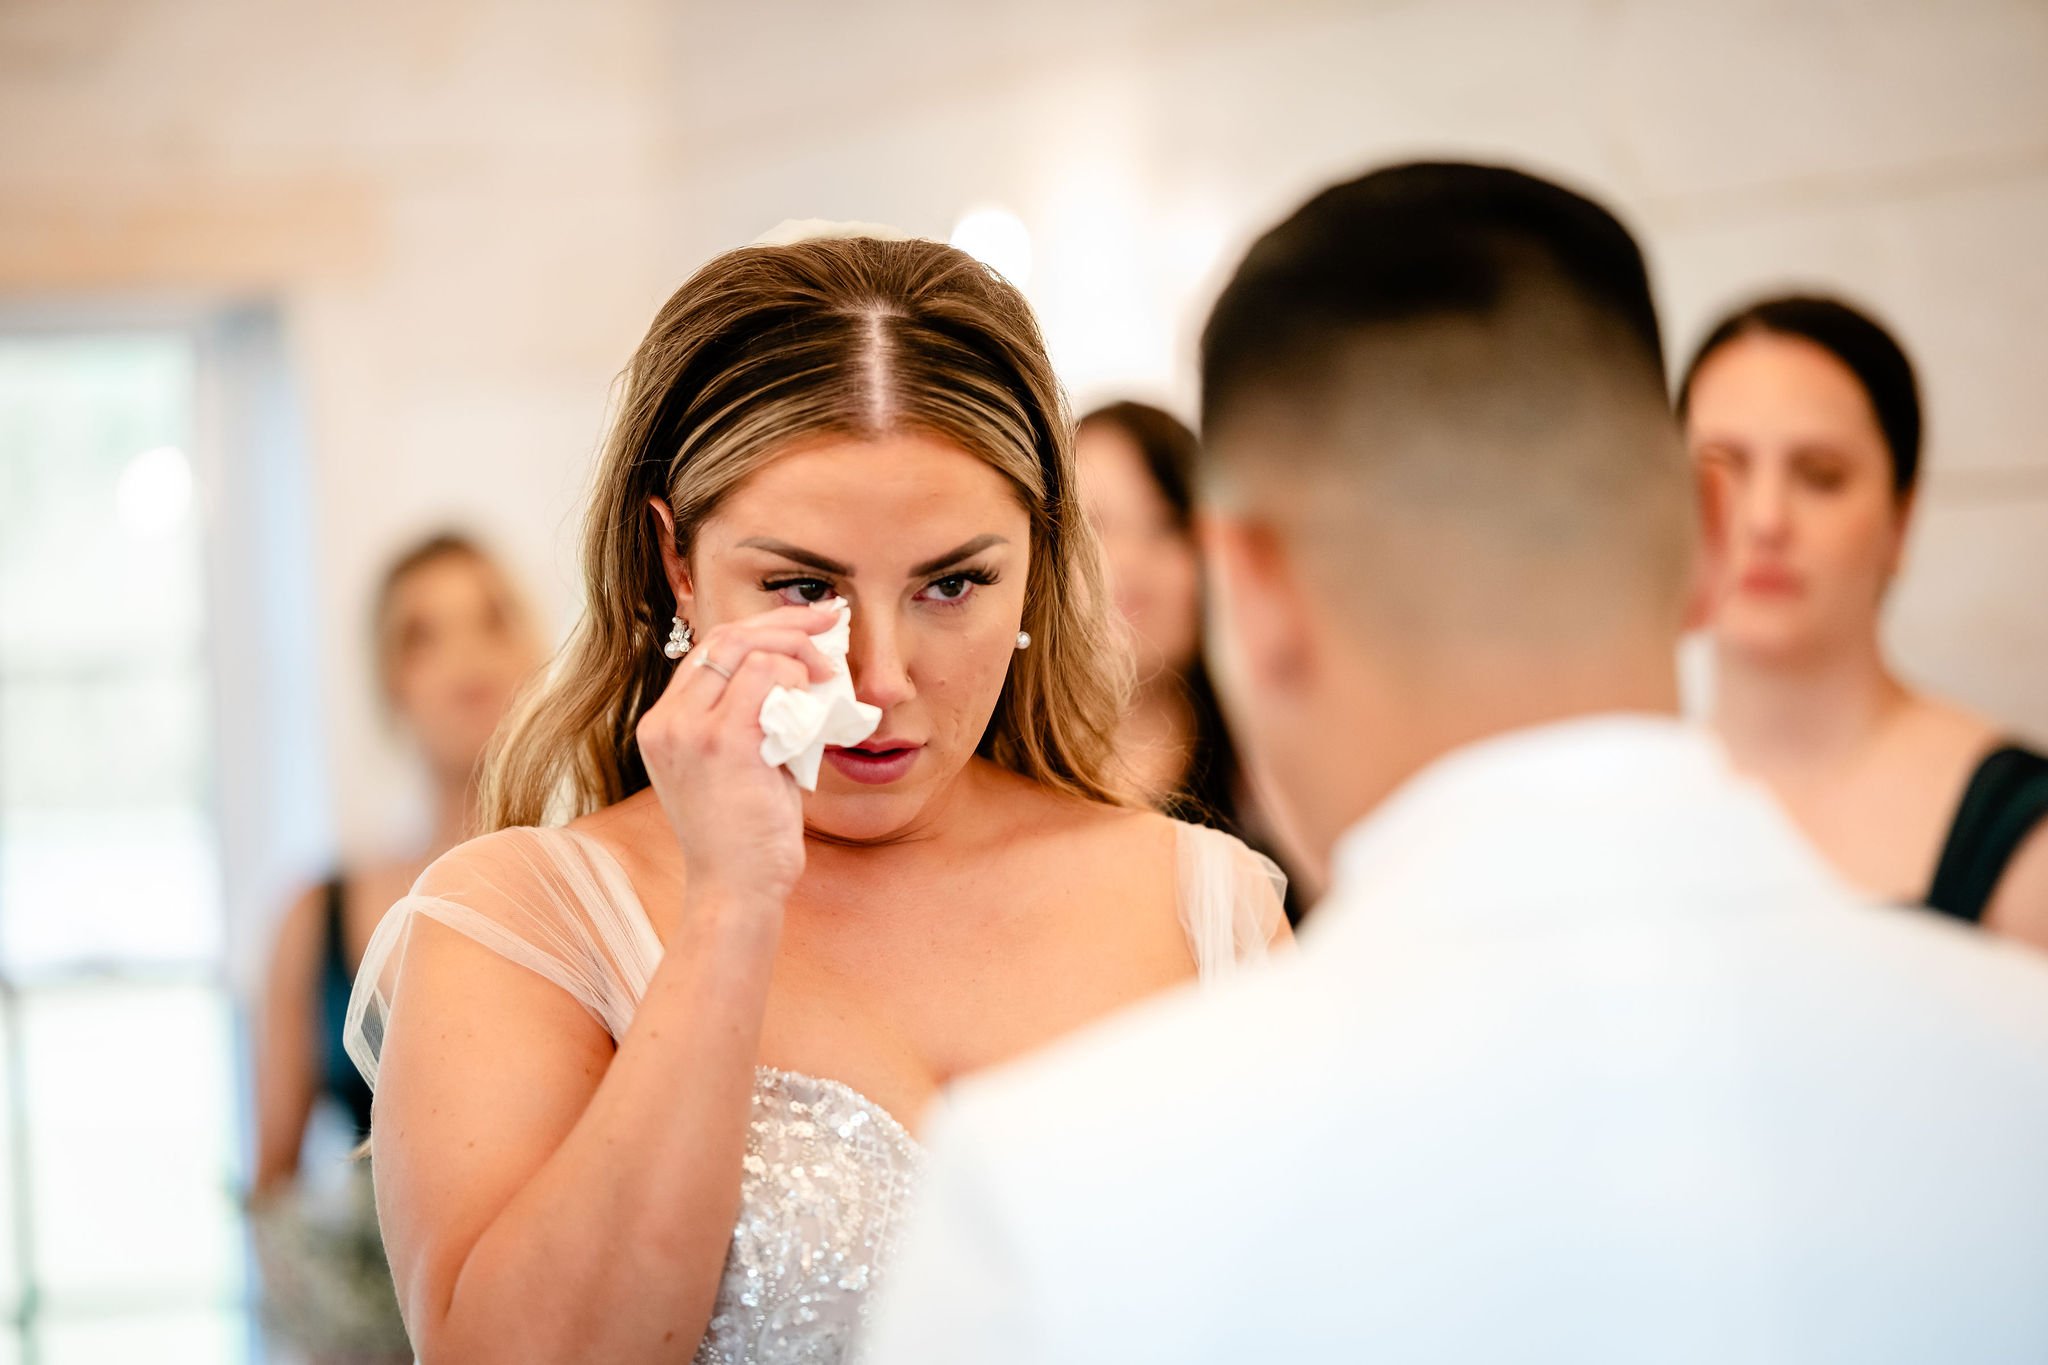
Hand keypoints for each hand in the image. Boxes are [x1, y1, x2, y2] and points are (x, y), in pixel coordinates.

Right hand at [636, 603, 838, 914]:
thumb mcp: (739, 766)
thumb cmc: (745, 838)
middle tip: (830, 625)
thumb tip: (799, 674)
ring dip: (798, 651)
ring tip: (828, 675)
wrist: (735, 892)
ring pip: (747, 648)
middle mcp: (667, 721)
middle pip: (726, 636)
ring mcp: (689, 730)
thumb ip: (751, 718)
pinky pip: (766, 676)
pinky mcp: (723, 743)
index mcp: (663, 724)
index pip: (710, 649)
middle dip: (785, 623)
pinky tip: (816, 700)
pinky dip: (798, 677)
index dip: (763, 628)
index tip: (807, 625)